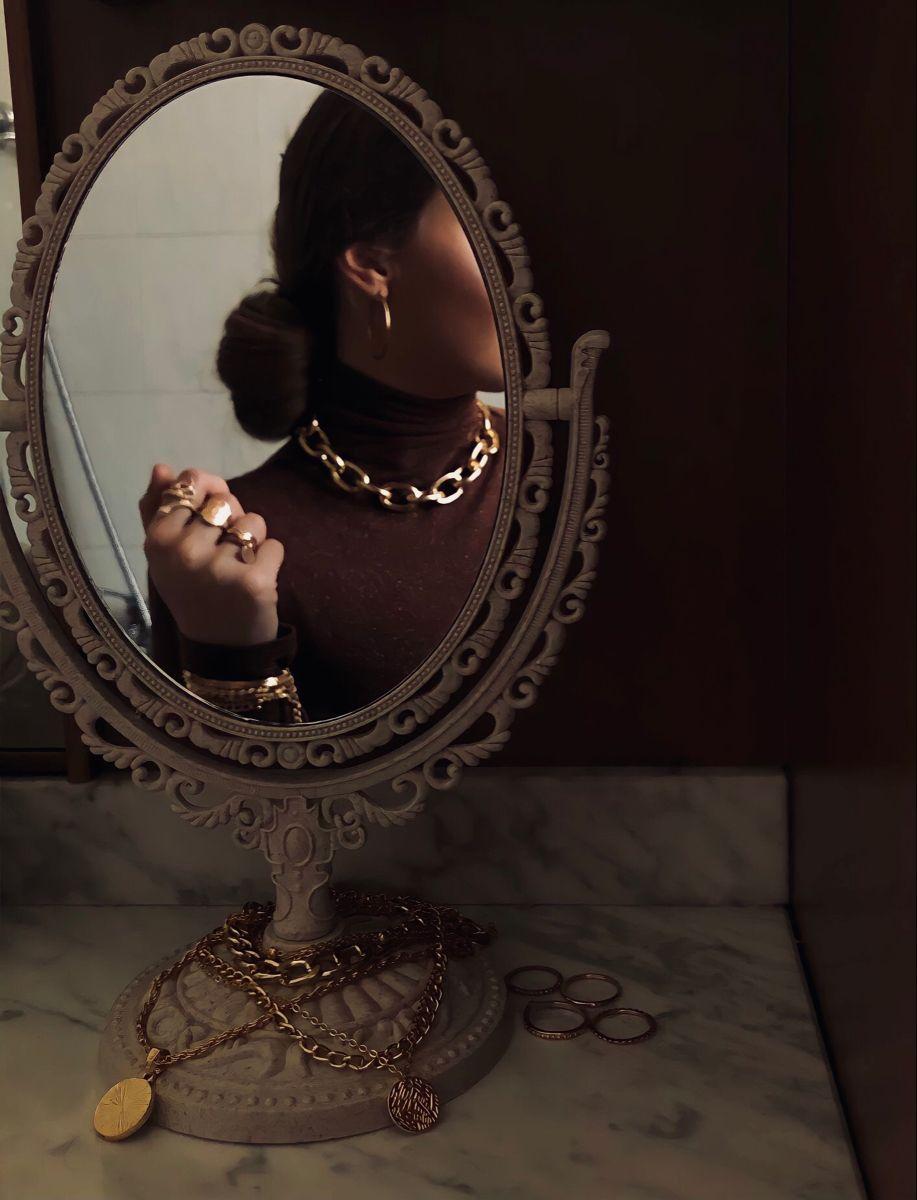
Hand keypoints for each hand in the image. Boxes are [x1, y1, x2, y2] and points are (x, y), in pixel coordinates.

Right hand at [139, 464, 283, 646]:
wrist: (219, 646)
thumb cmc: (192, 590)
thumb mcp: (165, 552)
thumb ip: (159, 508)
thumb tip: (162, 467)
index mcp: (158, 538)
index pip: (193, 482)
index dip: (207, 497)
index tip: (204, 523)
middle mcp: (184, 550)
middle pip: (225, 502)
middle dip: (230, 521)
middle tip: (220, 555)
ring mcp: (219, 567)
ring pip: (253, 522)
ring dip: (252, 542)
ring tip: (237, 569)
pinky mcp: (253, 582)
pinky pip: (275, 545)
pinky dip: (270, 560)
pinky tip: (255, 582)